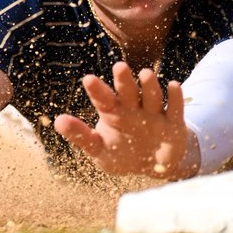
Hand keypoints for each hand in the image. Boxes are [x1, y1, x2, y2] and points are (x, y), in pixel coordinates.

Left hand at [53, 61, 196, 178]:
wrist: (154, 165)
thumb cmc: (122, 154)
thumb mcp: (99, 149)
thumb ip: (81, 136)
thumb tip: (57, 121)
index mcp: (114, 113)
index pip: (104, 99)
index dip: (97, 90)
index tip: (87, 79)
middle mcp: (134, 108)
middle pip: (129, 92)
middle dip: (124, 80)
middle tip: (119, 67)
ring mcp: (154, 114)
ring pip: (152, 97)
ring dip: (150, 86)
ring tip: (145, 74)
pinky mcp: (173, 123)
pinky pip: (175, 108)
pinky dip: (175, 98)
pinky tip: (174, 86)